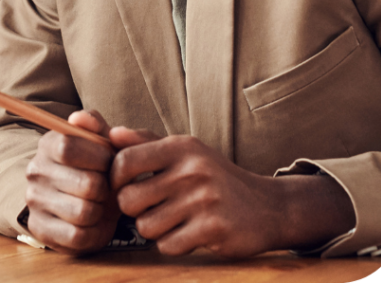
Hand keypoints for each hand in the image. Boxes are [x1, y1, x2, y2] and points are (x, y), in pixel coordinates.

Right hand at [24, 110, 119, 252]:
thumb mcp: (98, 141)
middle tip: (106, 188)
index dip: (98, 158)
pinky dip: (94, 233)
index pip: (69, 148)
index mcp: (47, 144)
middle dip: (106, 188)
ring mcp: (35, 201)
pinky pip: (78, 237)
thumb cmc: (94, 167)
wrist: (80, 199)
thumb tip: (79, 118)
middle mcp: (35, 171)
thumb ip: (94, 124)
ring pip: (84, 212)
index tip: (108, 162)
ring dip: (100, 211)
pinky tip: (92, 223)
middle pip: (86, 184)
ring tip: (99, 204)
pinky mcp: (40, 229)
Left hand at [109, 128, 355, 256]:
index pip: (125, 161)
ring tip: (169, 220)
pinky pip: (168, 246)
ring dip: (153, 229)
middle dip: (132, 210)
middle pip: (129, 199)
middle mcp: (191, 170)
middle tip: (146, 208)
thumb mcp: (185, 151)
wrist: (268, 206)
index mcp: (180, 147)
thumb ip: (146, 141)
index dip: (115, 179)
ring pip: (146, 227)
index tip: (123, 187)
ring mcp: (204, 201)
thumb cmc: (215, 176)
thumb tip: (112, 134)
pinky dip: (171, 244)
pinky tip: (186, 234)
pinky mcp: (214, 230)